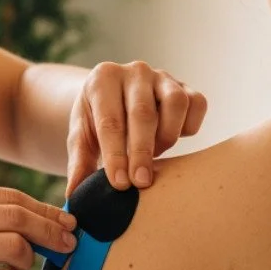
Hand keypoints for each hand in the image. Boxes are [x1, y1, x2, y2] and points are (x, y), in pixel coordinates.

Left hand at [66, 61, 206, 195]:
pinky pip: (196, 104)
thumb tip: (74, 197)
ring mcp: (162, 76)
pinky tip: (173, 139)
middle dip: (142, 152)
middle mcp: (134, 72)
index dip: (115, 154)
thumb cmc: (97, 119)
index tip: (119, 183)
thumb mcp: (81, 137)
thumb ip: (79, 164)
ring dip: (167, 136)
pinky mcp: (185, 86)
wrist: (115, 97)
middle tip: (140, 182)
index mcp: (102, 79)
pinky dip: (189, 126)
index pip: (110, 120)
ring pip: (175, 103)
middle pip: (142, 113)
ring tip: (156, 155)